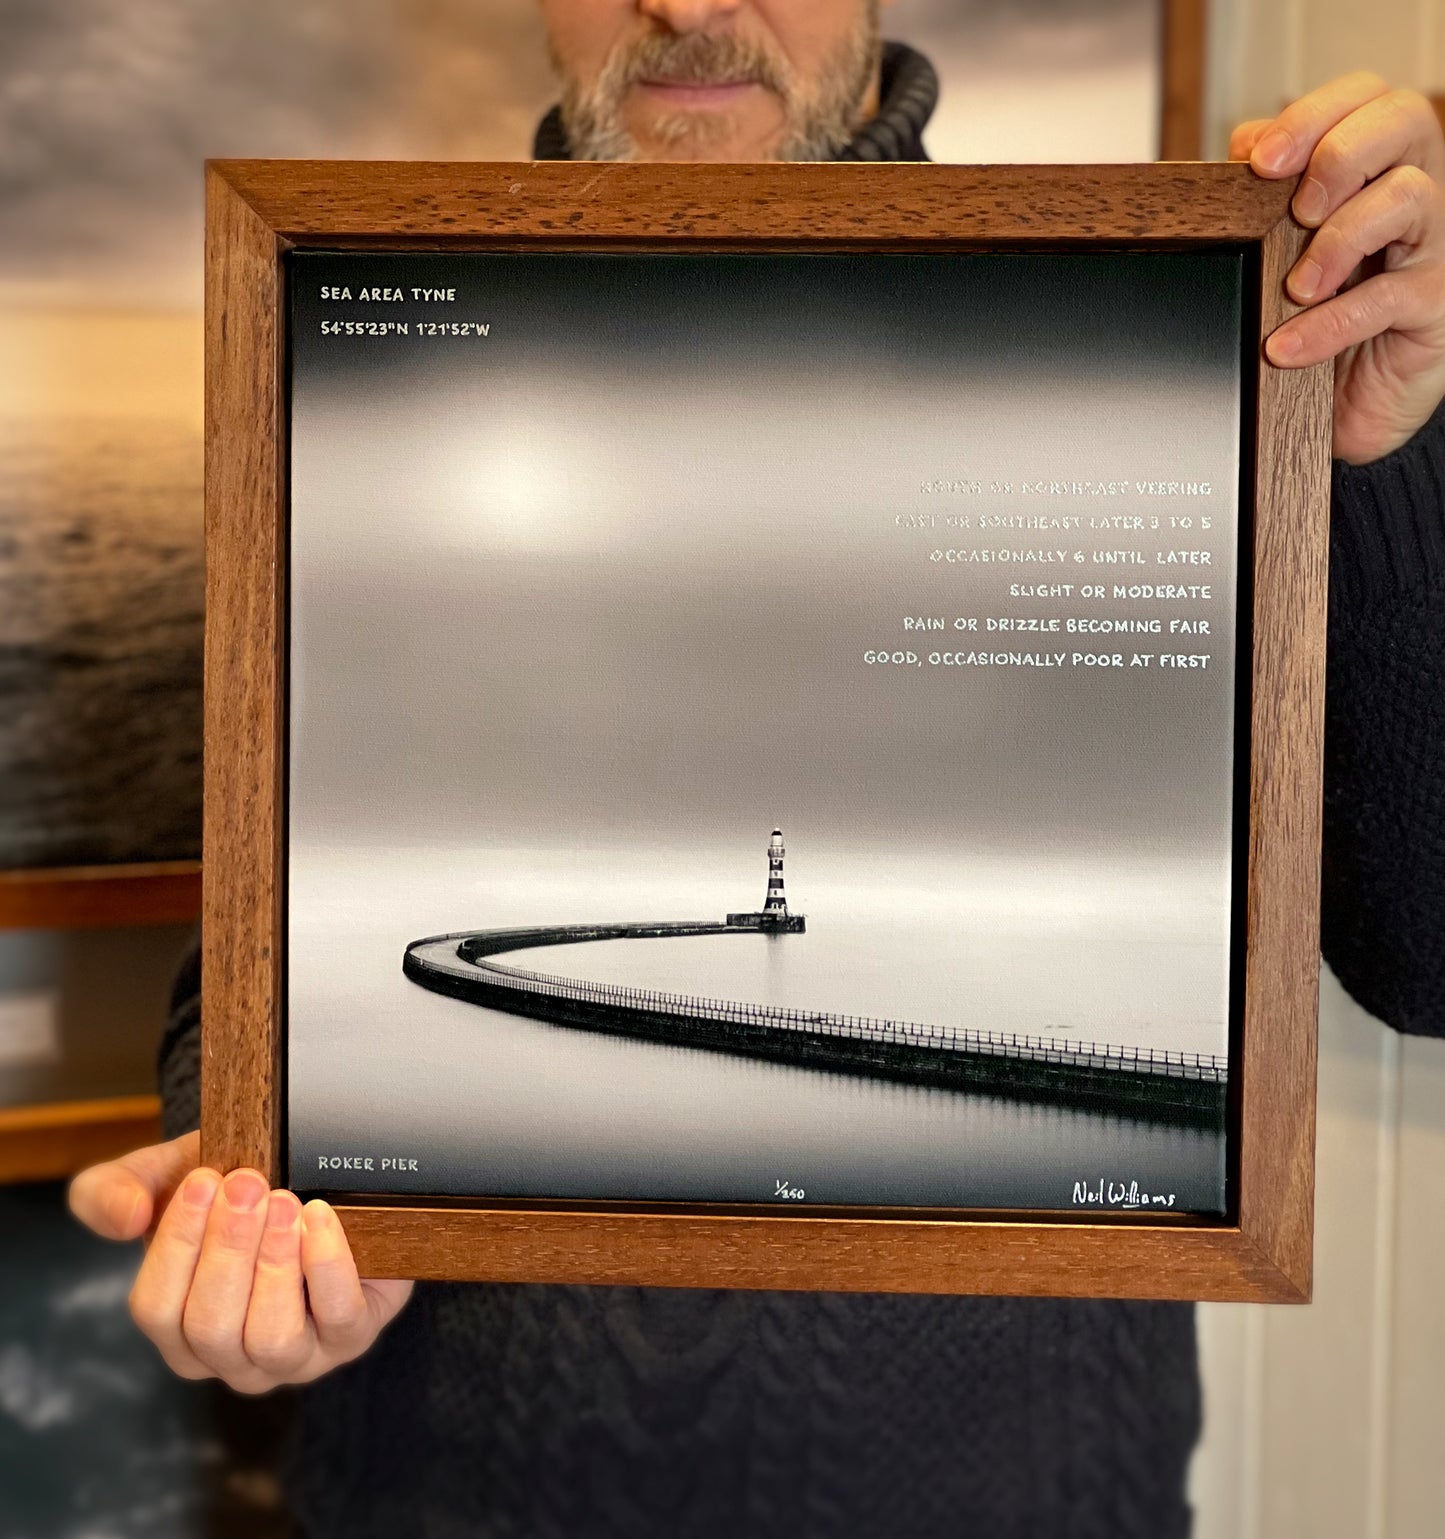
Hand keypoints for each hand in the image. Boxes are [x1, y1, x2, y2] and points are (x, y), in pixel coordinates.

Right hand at [68, 1131, 412, 1393]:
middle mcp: (231, 1358)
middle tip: (247, 1184)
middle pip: (212, 1326)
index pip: (155, 1310)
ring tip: (284, 1202)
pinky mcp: (350, 1337)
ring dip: (274, 1264)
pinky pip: (339, 1317)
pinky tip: (320, 1217)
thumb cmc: (230, 1191)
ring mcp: (293, 1358)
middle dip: (229, 1248)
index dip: (177, 1244)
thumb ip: (113, 1191)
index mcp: (177, 1331)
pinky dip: (328, 1265)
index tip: (202, 1181)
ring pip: (271, 1337)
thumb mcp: (165, 1176)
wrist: (314, 1179)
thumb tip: (124, 1218)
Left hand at [1231, 72, 1444, 464]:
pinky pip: (1387, 298)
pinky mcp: (1432, 305)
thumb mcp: (1285, 252)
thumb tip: (1244, 147)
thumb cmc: (1318, 315)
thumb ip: (1268, 197)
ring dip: (1338, 237)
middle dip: (1340, 154)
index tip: (1263, 159)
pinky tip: (1285, 346)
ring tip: (1295, 287)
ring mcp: (1431, 246)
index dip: (1315, 114)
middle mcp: (1413, 192)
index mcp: (1378, 164)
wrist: (1345, 403)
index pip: (1366, 98)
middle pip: (1404, 120)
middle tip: (1299, 209)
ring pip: (1407, 195)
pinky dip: (1327, 324)